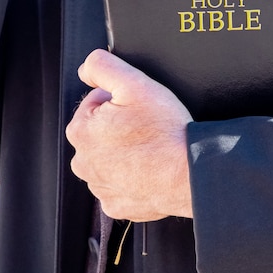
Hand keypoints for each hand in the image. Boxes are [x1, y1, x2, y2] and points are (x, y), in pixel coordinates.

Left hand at [66, 49, 193, 221]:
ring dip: (126, 152)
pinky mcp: (116, 205)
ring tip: (151, 148)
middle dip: (120, 127)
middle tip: (148, 127)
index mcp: (81, 131)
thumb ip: (103, 67)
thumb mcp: (136, 84)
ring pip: (110, 160)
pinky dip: (133, 177)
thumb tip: (87, 68)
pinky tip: (150, 169)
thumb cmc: (166, 133)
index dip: (121, 100)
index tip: (139, 109)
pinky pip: (121, 185)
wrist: (191, 175)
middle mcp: (84, 162)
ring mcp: (100, 187)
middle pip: (101, 133)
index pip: (96, 103)